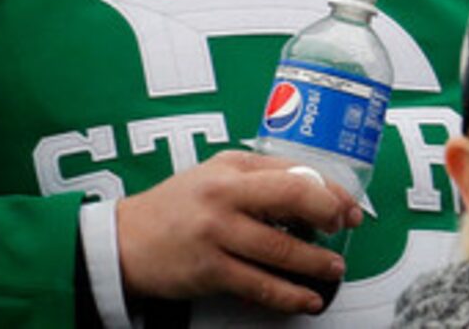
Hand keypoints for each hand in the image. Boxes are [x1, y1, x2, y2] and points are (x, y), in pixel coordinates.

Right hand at [114, 152, 351, 311]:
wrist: (121, 241)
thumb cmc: (176, 206)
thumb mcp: (216, 173)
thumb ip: (261, 176)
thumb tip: (314, 189)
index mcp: (234, 169)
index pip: (296, 173)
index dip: (331, 192)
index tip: (347, 208)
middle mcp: (225, 196)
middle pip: (293, 199)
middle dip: (329, 217)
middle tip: (344, 231)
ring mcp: (216, 234)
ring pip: (280, 248)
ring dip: (315, 262)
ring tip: (333, 269)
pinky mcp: (207, 271)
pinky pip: (257, 284)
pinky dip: (287, 294)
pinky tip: (306, 298)